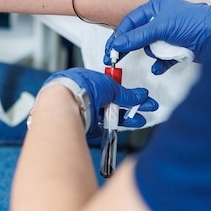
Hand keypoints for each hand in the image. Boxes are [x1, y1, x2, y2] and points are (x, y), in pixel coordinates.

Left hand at [41, 67, 157, 133]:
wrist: (65, 103)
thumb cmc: (81, 86)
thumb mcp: (110, 86)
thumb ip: (126, 94)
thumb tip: (140, 95)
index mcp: (88, 81)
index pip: (111, 88)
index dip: (126, 93)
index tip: (140, 97)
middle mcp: (85, 96)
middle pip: (111, 103)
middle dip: (129, 107)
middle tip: (145, 109)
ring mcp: (84, 111)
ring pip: (107, 117)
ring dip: (124, 119)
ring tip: (139, 120)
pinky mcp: (83, 127)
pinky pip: (100, 129)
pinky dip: (111, 129)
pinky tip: (121, 129)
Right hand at [104, 0, 210, 73]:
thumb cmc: (196, 22)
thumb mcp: (161, 27)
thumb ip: (137, 36)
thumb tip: (119, 42)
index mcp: (156, 8)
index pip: (131, 22)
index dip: (120, 35)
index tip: (112, 49)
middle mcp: (162, 20)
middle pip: (139, 36)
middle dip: (130, 47)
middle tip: (115, 58)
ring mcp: (170, 35)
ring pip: (151, 48)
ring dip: (155, 53)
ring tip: (162, 53)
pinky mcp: (177, 49)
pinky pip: (162, 59)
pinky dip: (160, 64)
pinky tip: (159, 67)